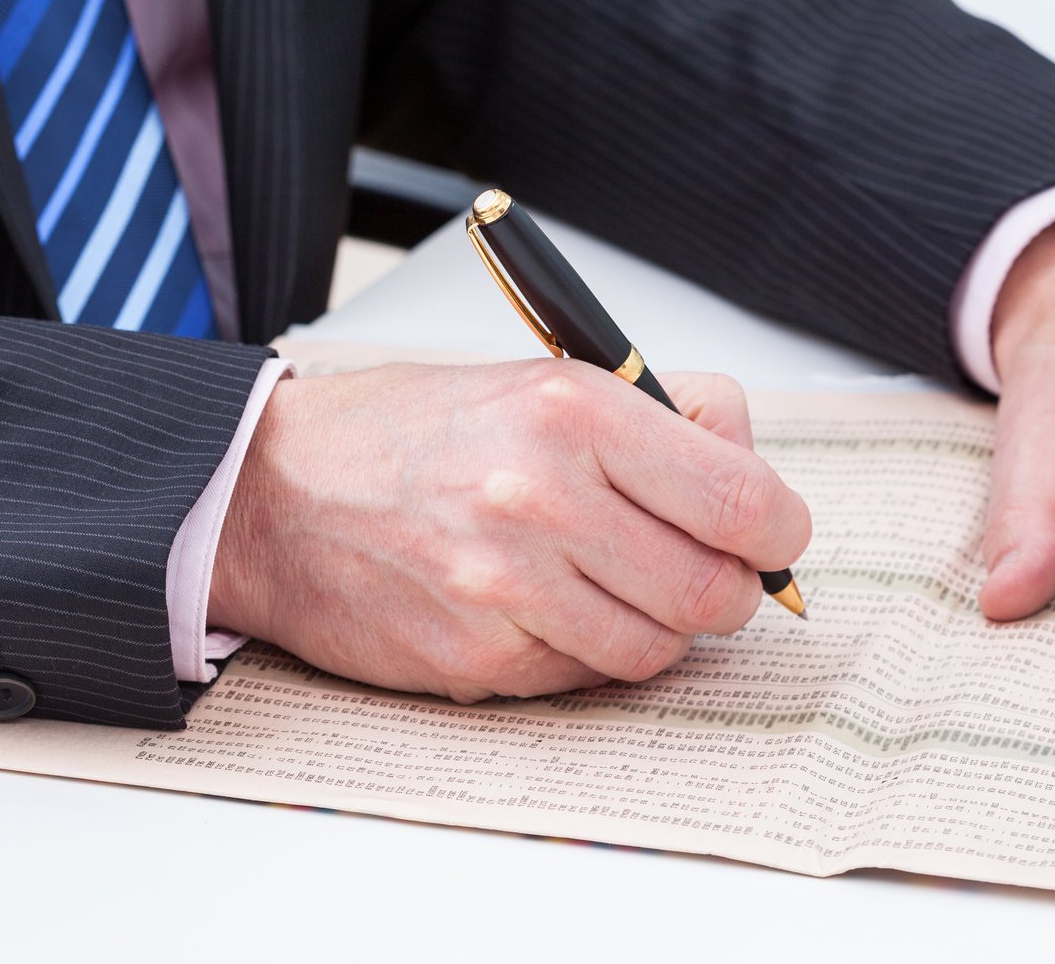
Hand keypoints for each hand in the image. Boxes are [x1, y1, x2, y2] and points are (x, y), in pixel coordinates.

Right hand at [210, 361, 811, 701]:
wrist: (275, 490)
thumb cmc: (414, 431)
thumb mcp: (550, 376)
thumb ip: (667, 415)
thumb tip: (757, 471)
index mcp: (577, 412)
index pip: (744, 500)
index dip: (779, 530)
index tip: (773, 534)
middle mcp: (542, 498)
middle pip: (714, 591)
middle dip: (731, 590)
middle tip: (711, 572)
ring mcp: (507, 587)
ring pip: (658, 649)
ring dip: (661, 627)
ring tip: (622, 586)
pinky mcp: (477, 658)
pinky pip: (586, 677)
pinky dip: (590, 652)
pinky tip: (554, 609)